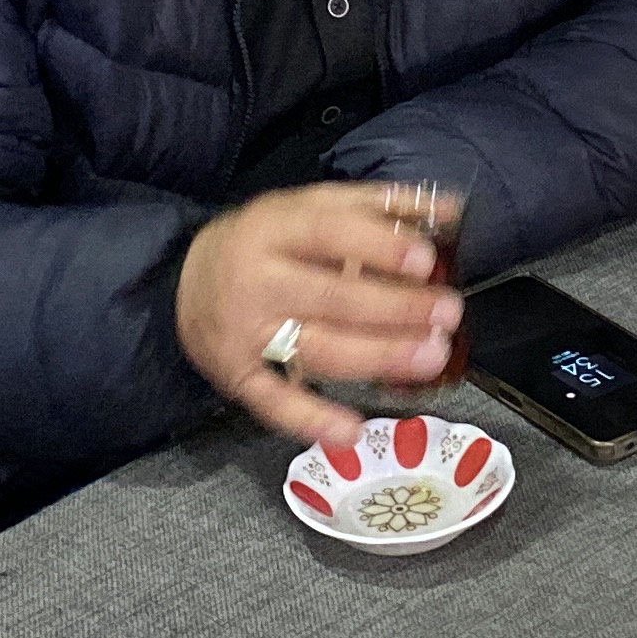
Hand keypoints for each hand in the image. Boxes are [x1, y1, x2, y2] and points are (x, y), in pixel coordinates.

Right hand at [174, 182, 459, 448]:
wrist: (183, 280)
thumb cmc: (267, 241)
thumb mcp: (311, 206)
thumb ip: (380, 206)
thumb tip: (453, 210)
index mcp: (274, 228)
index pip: (329, 233)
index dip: (378, 246)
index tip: (426, 260)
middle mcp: (257, 280)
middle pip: (331, 298)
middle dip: (395, 308)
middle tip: (448, 314)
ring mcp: (246, 332)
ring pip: (315, 349)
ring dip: (377, 357)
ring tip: (431, 358)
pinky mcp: (237, 376)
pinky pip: (274, 402)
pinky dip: (310, 420)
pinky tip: (352, 431)